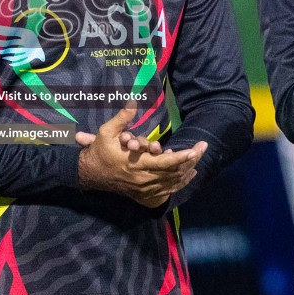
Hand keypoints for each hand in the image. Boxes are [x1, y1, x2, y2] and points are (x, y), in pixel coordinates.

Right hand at [76, 106, 204, 208]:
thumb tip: (133, 101)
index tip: (195, 149)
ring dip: (187, 171)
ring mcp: (145, 188)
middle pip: (174, 172)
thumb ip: (122, 118)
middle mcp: (144, 179)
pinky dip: (179, 182)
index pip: (166, 163)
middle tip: (203, 147)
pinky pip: (167, 190)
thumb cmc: (99, 152)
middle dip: (191, 160)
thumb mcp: (107, 132)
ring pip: (173, 182)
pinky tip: (188, 174)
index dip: (182, 157)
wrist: (90, 174)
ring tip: (199, 158)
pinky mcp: (144, 193)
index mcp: (136, 164)